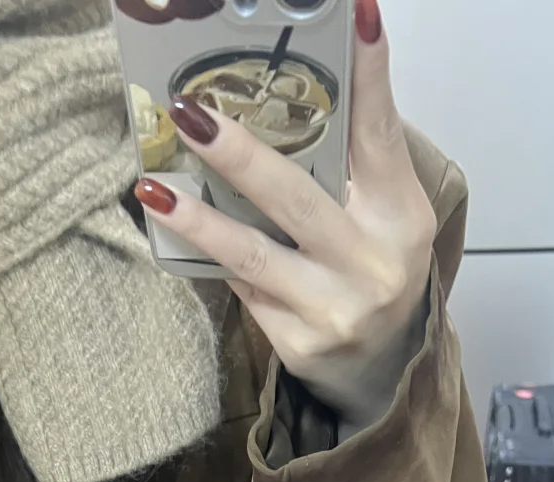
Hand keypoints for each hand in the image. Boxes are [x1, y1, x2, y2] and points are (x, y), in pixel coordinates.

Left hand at [134, 0, 436, 424]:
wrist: (385, 373)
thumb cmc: (375, 273)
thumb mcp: (386, 214)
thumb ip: (355, 162)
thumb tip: (297, 87)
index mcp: (400, 216)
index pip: (380, 134)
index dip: (368, 73)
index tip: (355, 11)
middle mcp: (371, 263)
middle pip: (297, 200)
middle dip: (240, 155)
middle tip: (192, 115)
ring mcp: (333, 309)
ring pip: (254, 257)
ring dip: (199, 220)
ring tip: (153, 189)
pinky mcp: (299, 345)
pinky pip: (245, 293)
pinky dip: (215, 260)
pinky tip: (182, 234)